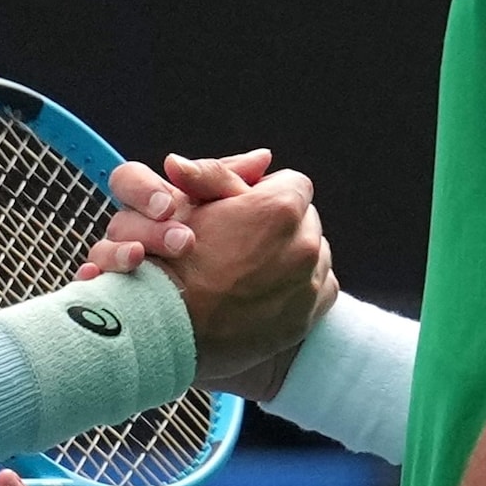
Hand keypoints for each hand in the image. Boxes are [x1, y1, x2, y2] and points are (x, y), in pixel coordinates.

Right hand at [78, 151, 335, 393]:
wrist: (166, 328)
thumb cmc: (171, 259)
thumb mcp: (189, 202)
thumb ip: (224, 173)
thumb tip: (263, 157)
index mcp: (280, 209)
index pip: (293, 184)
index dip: (264, 194)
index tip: (243, 210)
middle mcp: (304, 246)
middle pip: (305, 220)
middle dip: (280, 225)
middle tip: (244, 240)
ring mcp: (308, 285)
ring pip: (314, 254)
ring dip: (290, 256)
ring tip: (251, 269)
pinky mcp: (307, 318)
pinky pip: (320, 288)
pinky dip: (299, 287)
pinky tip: (265, 292)